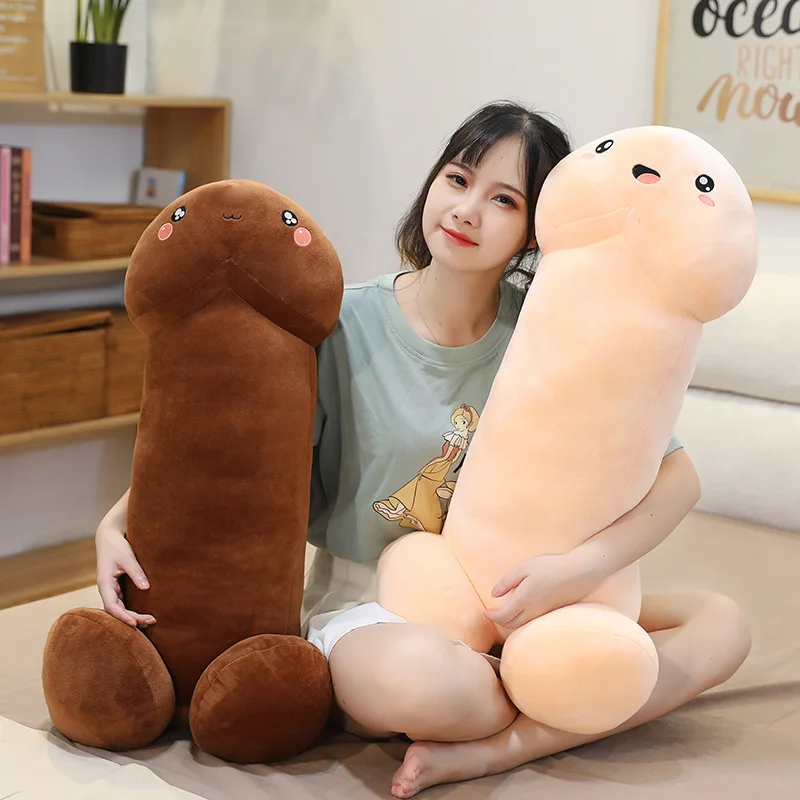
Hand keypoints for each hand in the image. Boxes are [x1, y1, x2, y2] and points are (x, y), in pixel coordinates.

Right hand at [96, 523, 155, 628]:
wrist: (109, 536)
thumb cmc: (117, 546)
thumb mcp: (127, 558)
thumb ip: (136, 572)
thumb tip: (146, 588)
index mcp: (105, 584)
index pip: (111, 606)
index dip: (122, 616)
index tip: (135, 623)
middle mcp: (106, 590)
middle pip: (116, 611)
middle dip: (132, 619)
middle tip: (151, 621)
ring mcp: (111, 589)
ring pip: (119, 609)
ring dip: (133, 616)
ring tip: (150, 622)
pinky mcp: (117, 587)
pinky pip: (123, 603)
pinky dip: (131, 610)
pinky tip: (143, 614)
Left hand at [484, 550, 604, 630]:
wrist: (579, 572)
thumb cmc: (551, 567)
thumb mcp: (525, 568)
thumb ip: (507, 582)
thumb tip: (494, 595)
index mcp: (524, 599)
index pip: (503, 617)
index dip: (491, 616)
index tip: (485, 612)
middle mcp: (533, 611)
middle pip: (511, 624)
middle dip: (499, 621)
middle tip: (492, 613)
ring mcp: (543, 614)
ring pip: (521, 625)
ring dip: (510, 622)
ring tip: (504, 613)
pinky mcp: (551, 613)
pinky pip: (531, 622)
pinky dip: (521, 621)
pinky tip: (520, 611)